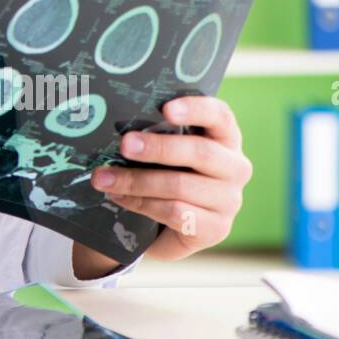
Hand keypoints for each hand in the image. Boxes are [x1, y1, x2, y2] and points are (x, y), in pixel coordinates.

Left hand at [87, 96, 252, 264]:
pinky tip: (119, 198)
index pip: (219, 116)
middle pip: (200, 152)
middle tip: (124, 145)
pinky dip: (141, 204)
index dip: (195, 109)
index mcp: (224, 137)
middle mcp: (235, 167)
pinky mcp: (217, 229)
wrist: (168, 226)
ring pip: (181, 185)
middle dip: (157, 147)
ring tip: (103, 178)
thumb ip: (155, 134)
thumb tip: (116, 123)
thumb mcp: (165, 151)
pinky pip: (176, 213)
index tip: (166, 109)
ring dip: (136, 181)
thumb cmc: (164, 172)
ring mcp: (229, 200)